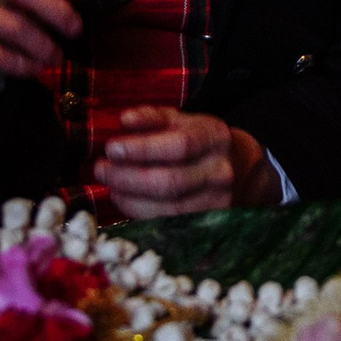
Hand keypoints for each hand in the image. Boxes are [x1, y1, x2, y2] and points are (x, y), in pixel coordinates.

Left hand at [94, 106, 279, 218]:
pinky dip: (141, 214)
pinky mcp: (207, 223)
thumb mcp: (181, 120)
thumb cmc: (199, 140)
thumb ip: (152, 117)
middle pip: (170, 181)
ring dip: (130, 198)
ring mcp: (217, 202)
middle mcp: (220, 172)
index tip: (111, 148)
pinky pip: (168, 224)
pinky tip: (125, 201)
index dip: (142, 149)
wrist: (238, 167)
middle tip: (101, 169)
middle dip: (128, 177)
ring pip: (167, 208)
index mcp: (214, 138)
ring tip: (110, 185)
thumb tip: (124, 121)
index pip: (179, 145)